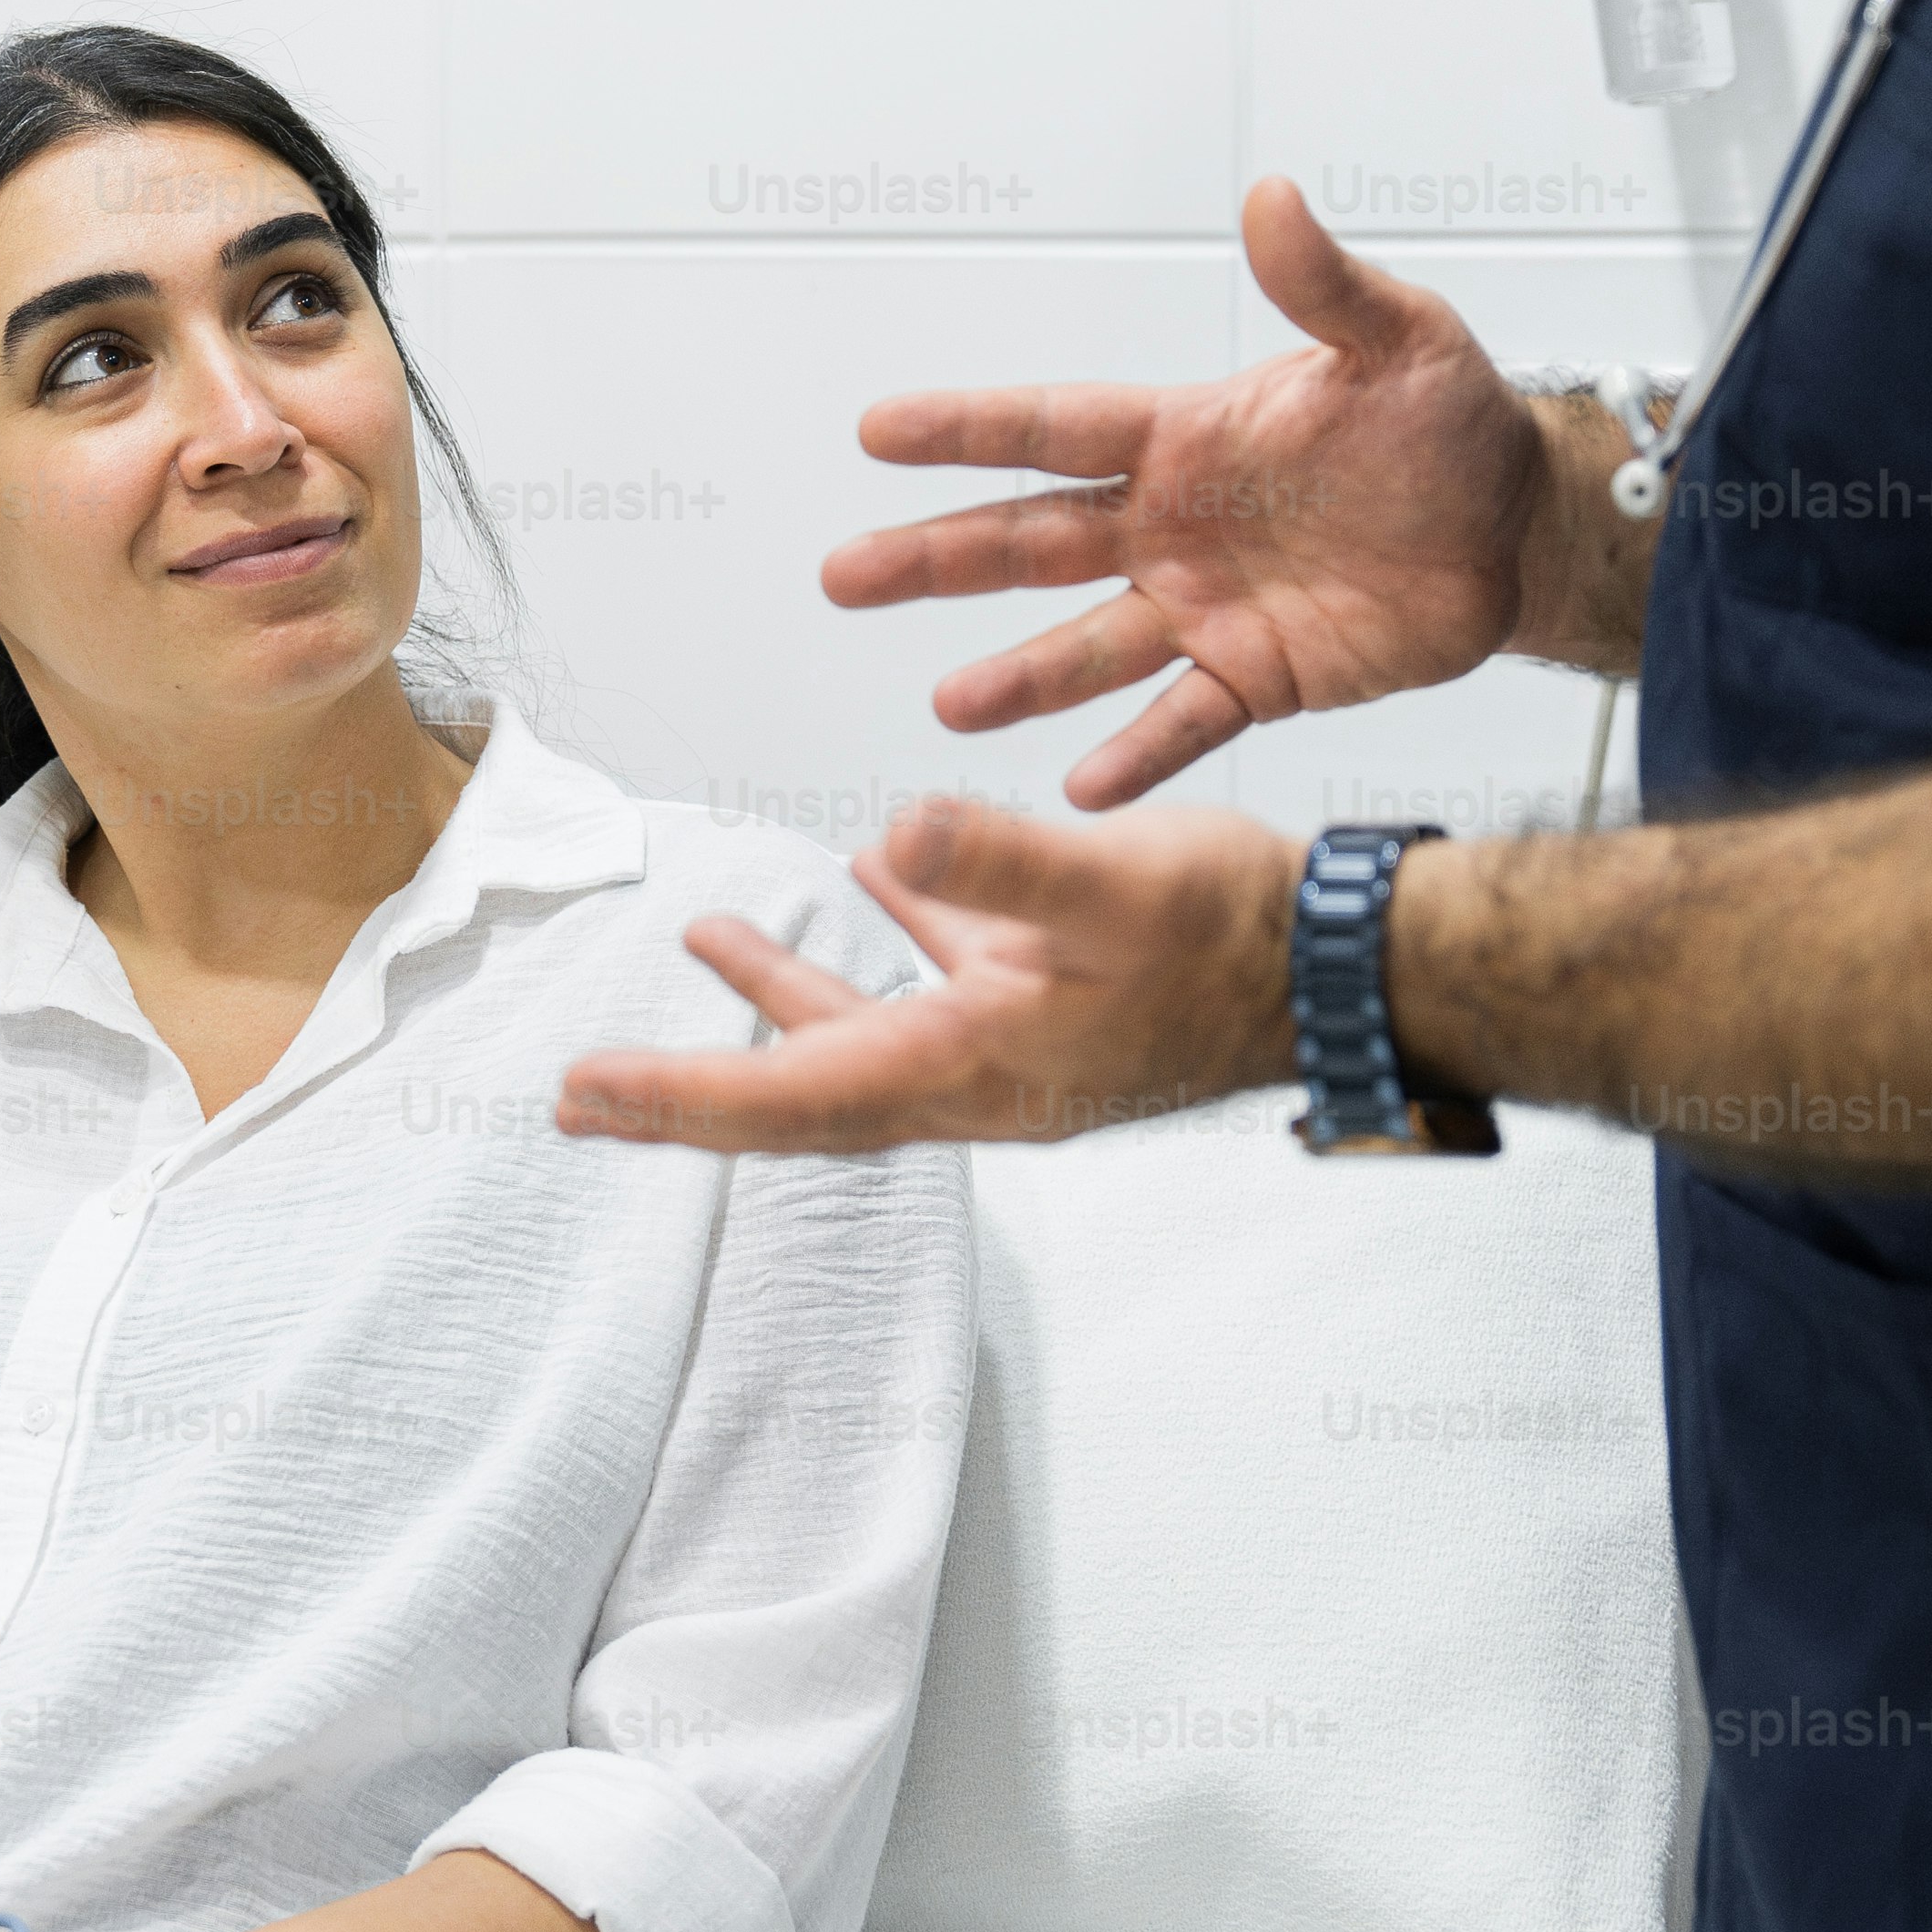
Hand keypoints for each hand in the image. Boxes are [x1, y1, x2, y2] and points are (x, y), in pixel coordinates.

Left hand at [557, 798, 1302, 1152]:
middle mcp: (977, 1081)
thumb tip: (896, 832)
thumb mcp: (1110, 885)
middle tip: (587, 1096)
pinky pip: (940, 985)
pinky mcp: (1052, 1009)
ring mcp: (1015, 1051)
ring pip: (863, 1038)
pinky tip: (872, 870)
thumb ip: (999, 861)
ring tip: (707, 942)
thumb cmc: (1239, 939)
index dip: (681, 1095)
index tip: (583, 1094)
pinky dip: (892, 939)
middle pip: (800, 1099)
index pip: (790, 1097)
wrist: (1348, 970)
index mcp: (972, 1068)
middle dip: (691, 1090)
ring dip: (780, 999)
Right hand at [833, 180, 1568, 803]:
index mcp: (1187, 436)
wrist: (1516, 529)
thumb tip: (1272, 197)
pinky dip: (1136, 755)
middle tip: (844, 576)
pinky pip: (1186, 721)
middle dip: (937, 560)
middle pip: (1033, 544)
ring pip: (1090, 646)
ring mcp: (1206, 608)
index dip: (969, 431)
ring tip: (949, 707)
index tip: (877, 432)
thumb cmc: (1451, 422)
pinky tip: (1080, 789)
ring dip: (1019, 677)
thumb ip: (1324, 283)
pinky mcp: (1259, 678)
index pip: (1056, 430)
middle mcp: (1173, 526)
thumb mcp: (1399, 340)